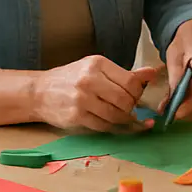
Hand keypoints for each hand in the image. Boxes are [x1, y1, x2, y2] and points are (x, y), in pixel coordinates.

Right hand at [34, 57, 158, 132]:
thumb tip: (152, 73)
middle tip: (130, 109)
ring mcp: (82, 99)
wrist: (39, 92)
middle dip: (132, 108)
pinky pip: (104, 126)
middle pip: (126, 100)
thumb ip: (124, 74)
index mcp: (97, 64)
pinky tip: (114, 125)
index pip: (131, 81)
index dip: (138, 93)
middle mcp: (89, 80)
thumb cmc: (71, 79)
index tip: (137, 96)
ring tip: (124, 118)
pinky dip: (113, 128)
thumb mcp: (95, 69)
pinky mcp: (77, 117)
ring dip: (125, 120)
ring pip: (117, 115)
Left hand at [163, 19, 191, 119]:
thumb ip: (175, 78)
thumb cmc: (185, 42)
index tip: (170, 109)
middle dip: (184, 107)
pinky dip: (188, 98)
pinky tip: (176, 103)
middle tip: (168, 116)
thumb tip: (171, 100)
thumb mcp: (174, 57)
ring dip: (185, 104)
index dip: (184, 100)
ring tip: (168, 110)